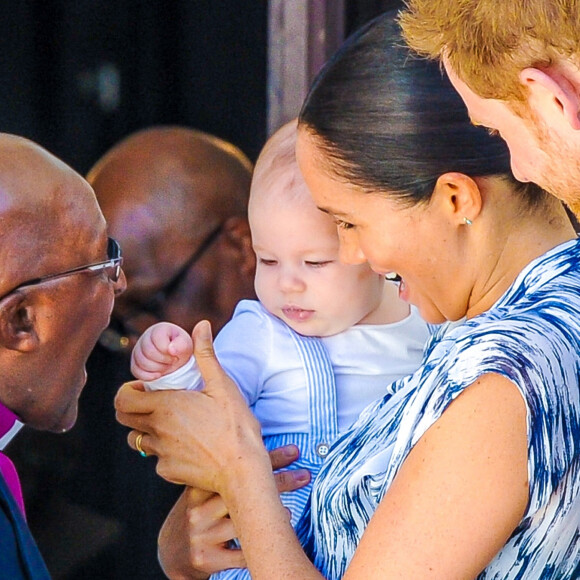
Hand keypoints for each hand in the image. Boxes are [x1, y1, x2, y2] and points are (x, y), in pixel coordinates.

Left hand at [116, 320, 269, 491]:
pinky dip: (167, 451)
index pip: (123, 399)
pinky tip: (189, 446)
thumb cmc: (235, 425)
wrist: (243, 470)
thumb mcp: (222, 385)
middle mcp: (157, 430)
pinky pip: (158, 459)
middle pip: (124, 419)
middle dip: (134, 409)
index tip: (146, 388)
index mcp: (165, 406)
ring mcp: (161, 453)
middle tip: (156, 403)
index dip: (128, 391)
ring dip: (149, 430)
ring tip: (173, 425)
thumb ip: (206, 354)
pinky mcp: (168, 472)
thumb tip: (201, 325)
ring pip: (139, 440)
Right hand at [131, 321, 192, 380]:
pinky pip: (136, 370)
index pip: (157, 339)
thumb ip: (182, 344)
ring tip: (166, 366)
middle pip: (148, 352)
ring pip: (141, 362)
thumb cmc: (180, 348)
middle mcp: (145, 337)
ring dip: (157, 368)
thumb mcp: (185, 345)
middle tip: (172, 361)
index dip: (167, 350)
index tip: (175, 354)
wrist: (175, 358)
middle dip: (163, 360)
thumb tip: (170, 349)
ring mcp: (138, 350)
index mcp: (158, 329)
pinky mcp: (135, 362)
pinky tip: (158, 374)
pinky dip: (148, 376)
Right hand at [158, 445, 310, 579]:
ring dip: (271, 516)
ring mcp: (201, 535)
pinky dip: (259, 545)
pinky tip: (275, 537)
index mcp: (198, 486)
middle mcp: (197, 509)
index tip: (294, 452)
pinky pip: (241, 553)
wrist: (174, 551)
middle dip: (278, 482)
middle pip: (243, 492)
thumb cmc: (200, 512)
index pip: (236, 467)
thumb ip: (224, 471)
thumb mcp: (205, 489)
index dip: (268, 458)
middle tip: (304, 475)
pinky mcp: (206, 559)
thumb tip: (260, 444)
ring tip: (289, 511)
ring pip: (242, 523)